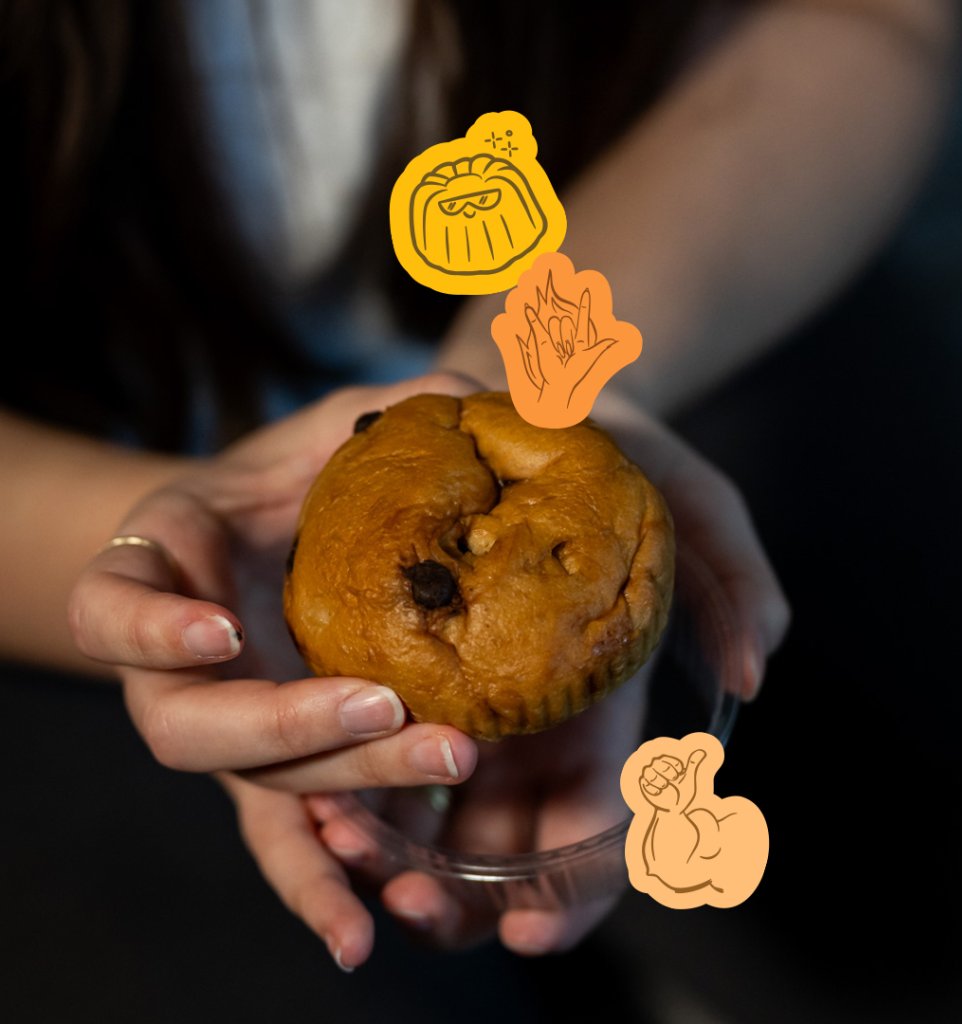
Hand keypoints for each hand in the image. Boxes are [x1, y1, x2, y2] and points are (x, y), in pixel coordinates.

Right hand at [67, 372, 485, 967]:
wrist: (287, 537)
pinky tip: (360, 936)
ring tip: (429, 795)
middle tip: (391, 711)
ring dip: (338, 797)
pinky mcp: (275, 772)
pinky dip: (314, 890)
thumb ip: (389, 413)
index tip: (222, 631)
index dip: (152, 629)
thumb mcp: (336, 431)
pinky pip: (284, 842)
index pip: (115, 607)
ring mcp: (227, 726)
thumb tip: (478, 388)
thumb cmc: (304, 478)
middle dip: (288, 726)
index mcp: (164, 573)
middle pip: (195, 727)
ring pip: (254, 788)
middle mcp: (179, 665)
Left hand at [308, 388, 788, 956]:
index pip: (602, 824)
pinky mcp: (405, 671)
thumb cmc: (613, 453)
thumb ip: (730, 574)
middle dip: (467, 896)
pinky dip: (348, 782)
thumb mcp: (687, 498)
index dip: (576, 892)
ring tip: (344, 845)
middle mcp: (535, 722)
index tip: (530, 933)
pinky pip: (374, 749)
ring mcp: (468, 703)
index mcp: (600, 707)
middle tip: (413, 897)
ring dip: (394, 852)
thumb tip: (758, 668)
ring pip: (435, 816)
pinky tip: (312, 787)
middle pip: (509, 847)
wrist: (527, 402)